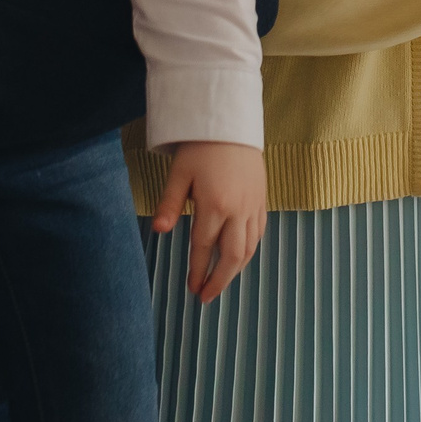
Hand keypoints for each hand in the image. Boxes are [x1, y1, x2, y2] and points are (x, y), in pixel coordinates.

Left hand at [151, 141, 267, 302]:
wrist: (231, 123)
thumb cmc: (200, 147)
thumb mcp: (179, 174)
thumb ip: (170, 205)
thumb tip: (158, 231)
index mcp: (215, 205)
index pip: (204, 247)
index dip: (197, 271)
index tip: (192, 290)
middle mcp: (238, 210)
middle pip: (233, 256)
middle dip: (220, 281)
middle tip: (207, 297)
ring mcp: (253, 205)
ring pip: (250, 248)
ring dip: (236, 270)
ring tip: (222, 282)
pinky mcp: (262, 199)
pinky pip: (259, 232)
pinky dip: (250, 250)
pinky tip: (240, 256)